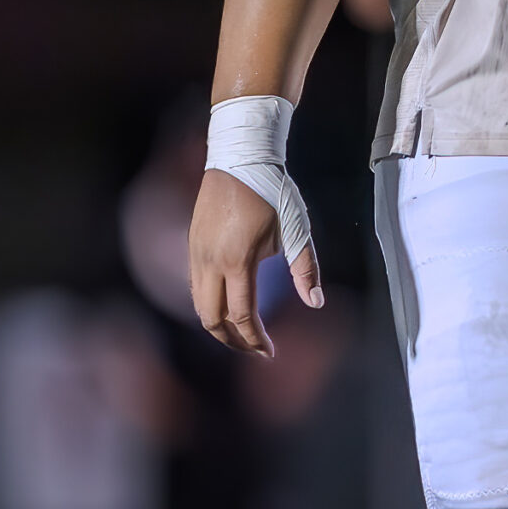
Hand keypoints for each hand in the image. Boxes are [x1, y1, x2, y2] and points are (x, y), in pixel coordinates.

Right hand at [188, 168, 321, 354]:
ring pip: (199, 304)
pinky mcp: (192, 244)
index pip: (241, 315)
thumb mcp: (297, 229)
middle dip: (233, 341)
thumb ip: (306, 269)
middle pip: (212, 319)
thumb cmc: (272, 191)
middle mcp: (210, 261)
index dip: (255, 340)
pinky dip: (209, 305)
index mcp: (237, 260)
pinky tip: (227, 306)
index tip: (270, 352)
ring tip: (243, 334)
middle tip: (255, 350)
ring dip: (218, 325)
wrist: (240, 156)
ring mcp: (196, 253)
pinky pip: (195, 286)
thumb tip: (315, 303)